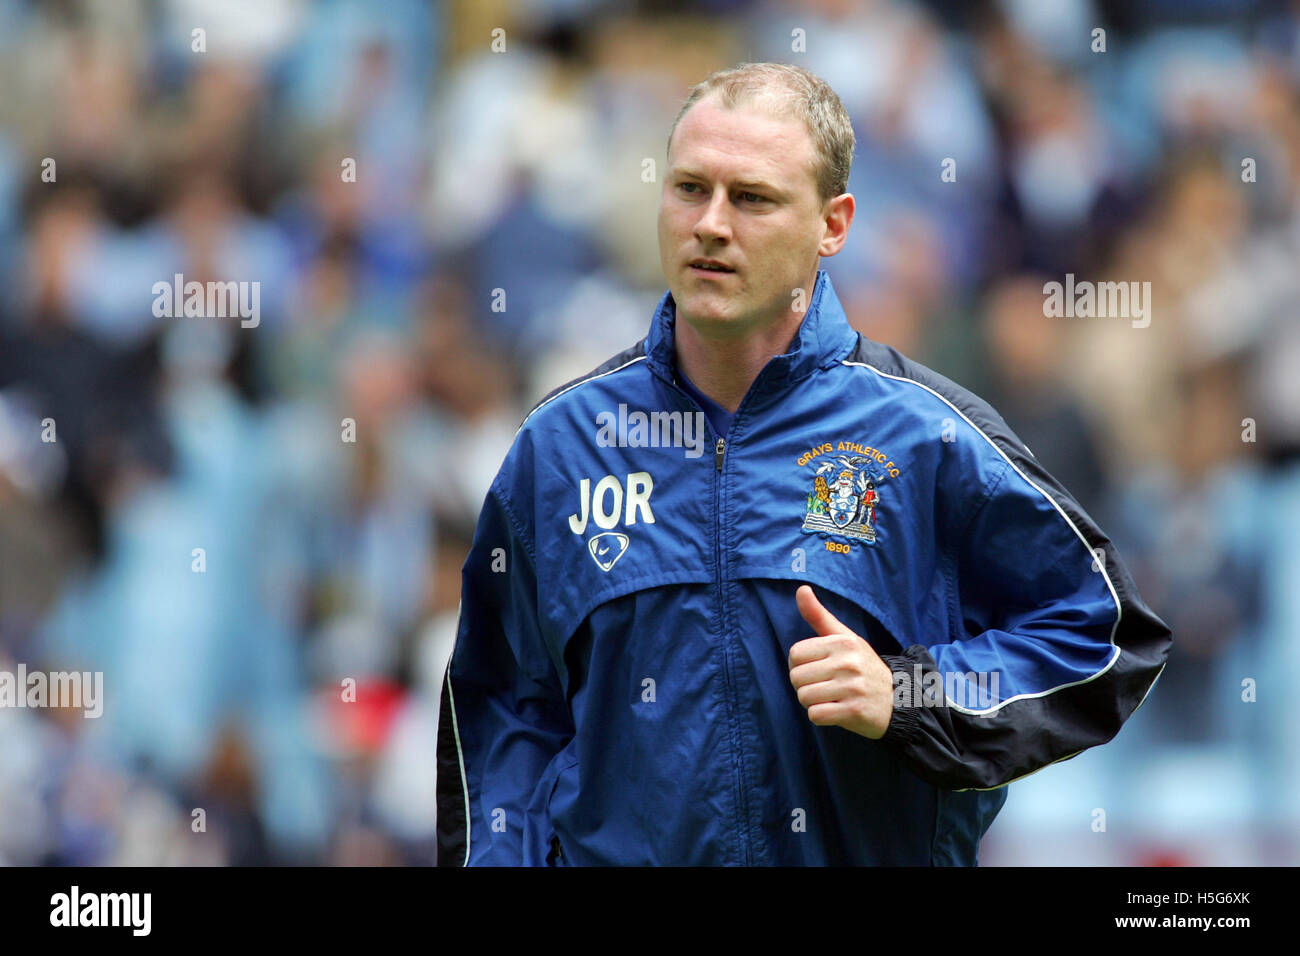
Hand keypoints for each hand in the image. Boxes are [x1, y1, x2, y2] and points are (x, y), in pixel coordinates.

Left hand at [788, 585, 894, 739]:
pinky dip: (820, 716)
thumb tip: (801, 588)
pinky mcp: (855, 711)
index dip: (800, 664)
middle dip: (805, 685)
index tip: (816, 668)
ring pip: (804, 697)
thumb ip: (819, 615)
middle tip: (824, 686)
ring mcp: (852, 688)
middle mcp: (848, 662)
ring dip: (812, 702)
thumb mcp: (845, 638)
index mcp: (843, 642)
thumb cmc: (863, 667)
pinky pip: (815, 715)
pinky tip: (836, 710)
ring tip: (830, 698)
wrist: (899, 700)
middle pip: (796, 677)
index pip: (795, 653)